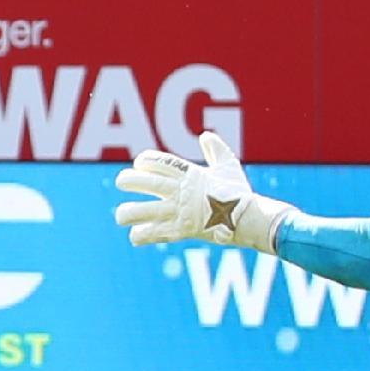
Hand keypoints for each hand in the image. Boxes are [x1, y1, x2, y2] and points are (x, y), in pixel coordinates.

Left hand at [112, 133, 280, 250]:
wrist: (248, 219)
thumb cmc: (239, 194)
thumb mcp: (229, 167)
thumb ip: (216, 150)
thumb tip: (206, 135)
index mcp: (191, 174)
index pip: (162, 162)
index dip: (147, 160)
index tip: (139, 163)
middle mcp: (182, 192)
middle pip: (148, 183)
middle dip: (130, 181)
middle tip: (121, 181)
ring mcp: (180, 212)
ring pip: (146, 211)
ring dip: (129, 212)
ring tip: (121, 215)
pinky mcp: (181, 231)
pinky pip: (156, 233)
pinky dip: (143, 236)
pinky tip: (135, 236)